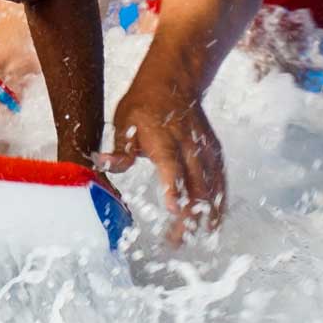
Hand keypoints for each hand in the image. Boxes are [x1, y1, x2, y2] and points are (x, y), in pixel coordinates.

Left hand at [100, 74, 225, 245]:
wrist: (174, 81)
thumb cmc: (144, 105)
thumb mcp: (124, 122)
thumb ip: (119, 149)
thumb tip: (102, 162)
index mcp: (165, 139)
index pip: (171, 166)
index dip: (173, 187)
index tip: (173, 209)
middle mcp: (189, 146)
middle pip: (195, 185)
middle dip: (188, 216)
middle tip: (176, 241)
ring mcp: (205, 150)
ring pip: (212, 187)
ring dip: (205, 215)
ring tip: (197, 238)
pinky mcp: (214, 153)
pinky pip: (220, 182)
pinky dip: (219, 203)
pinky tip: (213, 223)